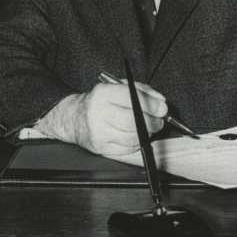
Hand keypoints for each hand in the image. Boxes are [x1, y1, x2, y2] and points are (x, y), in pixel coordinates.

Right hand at [45, 82, 167, 158]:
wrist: (74, 118)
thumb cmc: (98, 102)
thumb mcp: (116, 87)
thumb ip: (141, 90)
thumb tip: (160, 101)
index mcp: (102, 93)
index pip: (131, 99)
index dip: (150, 105)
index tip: (162, 108)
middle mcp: (98, 112)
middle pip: (133, 122)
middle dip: (152, 122)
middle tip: (159, 121)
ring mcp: (99, 132)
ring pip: (132, 138)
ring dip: (146, 134)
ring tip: (147, 128)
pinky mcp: (101, 147)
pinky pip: (127, 149)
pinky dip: (136, 143)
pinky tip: (134, 136)